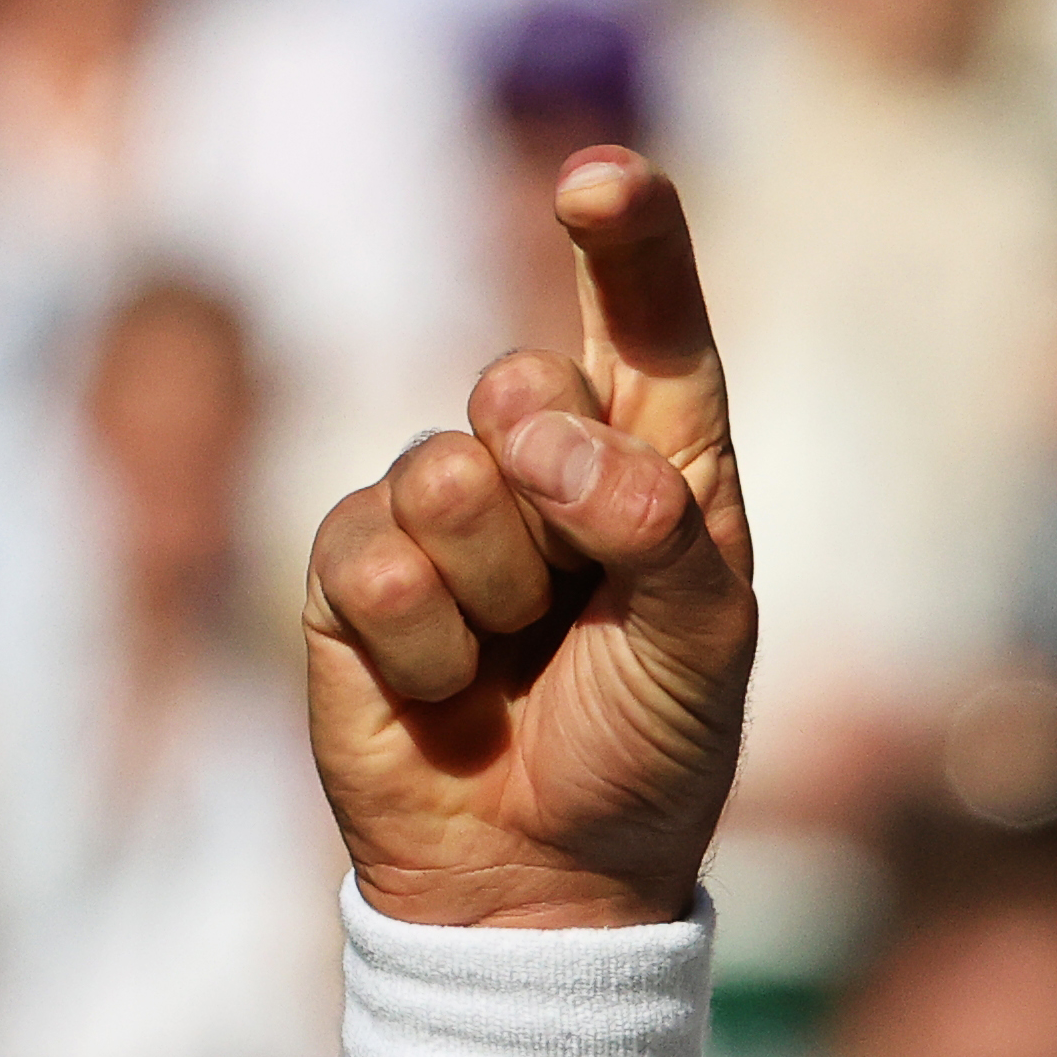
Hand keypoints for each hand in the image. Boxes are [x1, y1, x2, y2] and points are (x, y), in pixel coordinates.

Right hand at [301, 148, 754, 933]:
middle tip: (580, 603)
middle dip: (558, 493)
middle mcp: (541, 464)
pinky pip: (372, 557)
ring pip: (446, 474)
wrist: (550, 874)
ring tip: (516, 661)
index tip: (604, 182)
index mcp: (654, 464)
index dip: (628, 244)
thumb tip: (545, 445)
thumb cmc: (647, 746)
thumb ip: (656, 528)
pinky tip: (447, 695)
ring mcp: (438, 511)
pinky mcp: (352, 573)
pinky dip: (425, 644)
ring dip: (496, 590)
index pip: (647, 327)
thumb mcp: (703, 645)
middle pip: (522, 385)